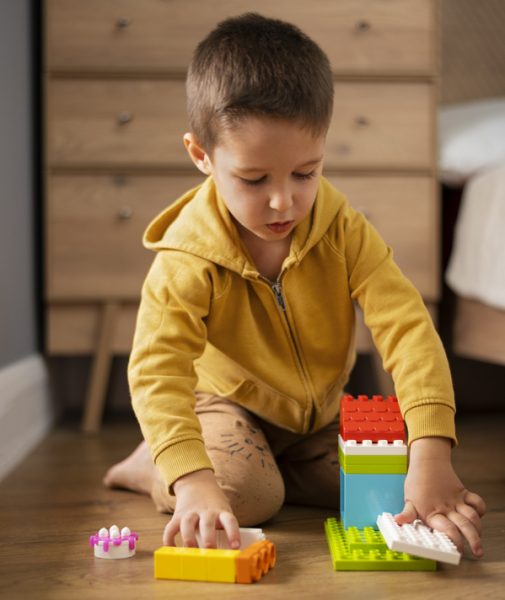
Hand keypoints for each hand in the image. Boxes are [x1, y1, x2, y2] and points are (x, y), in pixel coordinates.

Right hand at [163, 469, 240, 549]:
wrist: (197, 483)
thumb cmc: (214, 505)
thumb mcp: (224, 511)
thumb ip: (225, 529)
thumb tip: (230, 554)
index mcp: (221, 511)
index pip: (230, 521)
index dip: (233, 533)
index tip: (236, 547)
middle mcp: (206, 512)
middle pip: (207, 523)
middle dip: (208, 539)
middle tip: (209, 551)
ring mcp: (191, 512)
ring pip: (188, 523)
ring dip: (189, 538)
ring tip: (190, 551)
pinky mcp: (178, 515)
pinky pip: (171, 527)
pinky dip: (169, 539)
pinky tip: (171, 549)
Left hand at [395, 437, 485, 556]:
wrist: (427, 461)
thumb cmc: (416, 482)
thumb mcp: (409, 499)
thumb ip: (408, 514)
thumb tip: (398, 521)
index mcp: (432, 512)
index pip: (447, 529)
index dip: (454, 541)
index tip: (457, 551)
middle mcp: (446, 507)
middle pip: (464, 525)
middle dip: (473, 540)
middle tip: (477, 552)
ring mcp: (456, 500)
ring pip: (473, 516)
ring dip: (478, 529)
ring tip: (478, 541)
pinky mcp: (463, 493)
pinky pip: (477, 501)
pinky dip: (481, 510)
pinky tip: (478, 517)